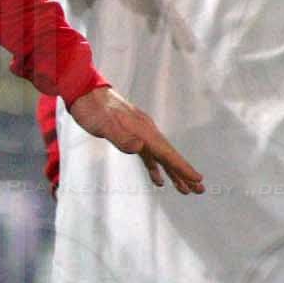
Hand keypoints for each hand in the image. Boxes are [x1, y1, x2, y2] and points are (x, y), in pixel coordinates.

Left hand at [66, 86, 202, 193]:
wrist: (84, 92)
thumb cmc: (93, 109)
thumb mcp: (104, 124)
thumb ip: (121, 136)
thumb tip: (140, 148)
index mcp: (143, 129)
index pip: (166, 152)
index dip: (182, 167)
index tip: (197, 179)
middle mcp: (145, 131)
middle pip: (169, 156)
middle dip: (184, 173)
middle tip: (199, 190)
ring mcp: (139, 133)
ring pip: (160, 157)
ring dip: (172, 173)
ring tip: (184, 190)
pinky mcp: (130, 135)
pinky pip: (148, 155)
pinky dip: (155, 167)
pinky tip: (158, 179)